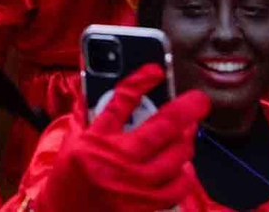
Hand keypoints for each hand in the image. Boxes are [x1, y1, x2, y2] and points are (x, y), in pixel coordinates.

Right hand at [25, 65, 209, 211]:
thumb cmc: (68, 175)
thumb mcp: (73, 139)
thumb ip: (88, 112)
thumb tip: (98, 84)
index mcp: (95, 138)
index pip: (122, 100)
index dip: (142, 81)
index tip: (156, 70)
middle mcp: (116, 160)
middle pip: (162, 127)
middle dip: (187, 109)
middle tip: (199, 100)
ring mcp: (133, 186)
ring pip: (176, 157)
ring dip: (186, 142)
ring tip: (187, 133)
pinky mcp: (144, 206)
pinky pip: (177, 188)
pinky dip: (185, 175)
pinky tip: (183, 166)